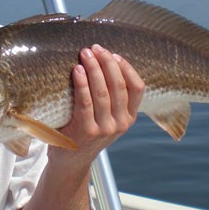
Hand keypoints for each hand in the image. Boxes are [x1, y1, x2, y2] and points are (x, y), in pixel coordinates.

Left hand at [55, 44, 144, 164]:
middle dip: (107, 62)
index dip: (126, 68)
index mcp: (129, 118)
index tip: (114, 54)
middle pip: (118, 85)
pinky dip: (81, 83)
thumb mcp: (107, 118)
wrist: (70, 161)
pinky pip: (85, 101)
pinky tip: (76, 70)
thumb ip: (112, 99)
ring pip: (102, 91)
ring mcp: (104, 129)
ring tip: (84, 54)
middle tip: (95, 48)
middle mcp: (121, 124)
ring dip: (93, 68)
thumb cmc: (86, 132)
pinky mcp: (86, 131)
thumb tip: (105, 60)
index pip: (138, 88)